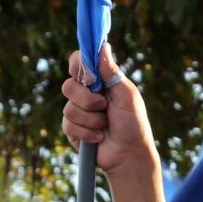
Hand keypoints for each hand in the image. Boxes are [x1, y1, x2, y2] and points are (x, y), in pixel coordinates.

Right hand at [60, 43, 157, 177]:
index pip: (79, 62)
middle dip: (87, 99)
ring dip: (91, 119)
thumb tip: (103, 46)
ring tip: (105, 126)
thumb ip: (112, 72)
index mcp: (100, 81)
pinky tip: (99, 138)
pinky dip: (87, 133)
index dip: (77, 64)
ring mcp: (78, 112)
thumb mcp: (127, 95)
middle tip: (104, 106)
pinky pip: (69, 125)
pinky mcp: (73, 130)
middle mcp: (86, 94)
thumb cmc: (133, 123)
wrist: (129, 155)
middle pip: (69, 86)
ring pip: (69, 108)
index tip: (86, 74)